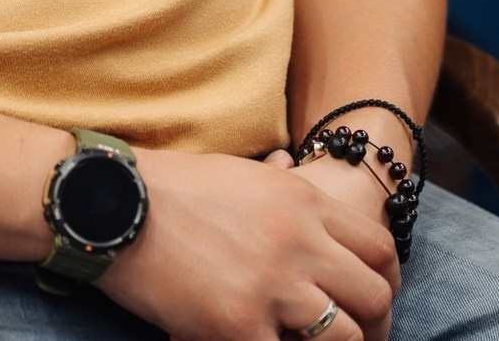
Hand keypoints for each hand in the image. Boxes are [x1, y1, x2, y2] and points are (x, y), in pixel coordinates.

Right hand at [100, 148, 397, 340]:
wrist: (113, 203)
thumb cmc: (169, 187)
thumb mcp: (241, 174)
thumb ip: (281, 188)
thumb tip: (292, 173)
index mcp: (304, 202)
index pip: (379, 248)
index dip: (386, 280)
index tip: (375, 299)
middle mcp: (300, 242)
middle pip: (374, 296)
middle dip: (375, 323)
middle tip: (360, 337)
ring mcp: (273, 287)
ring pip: (346, 336)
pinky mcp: (239, 325)